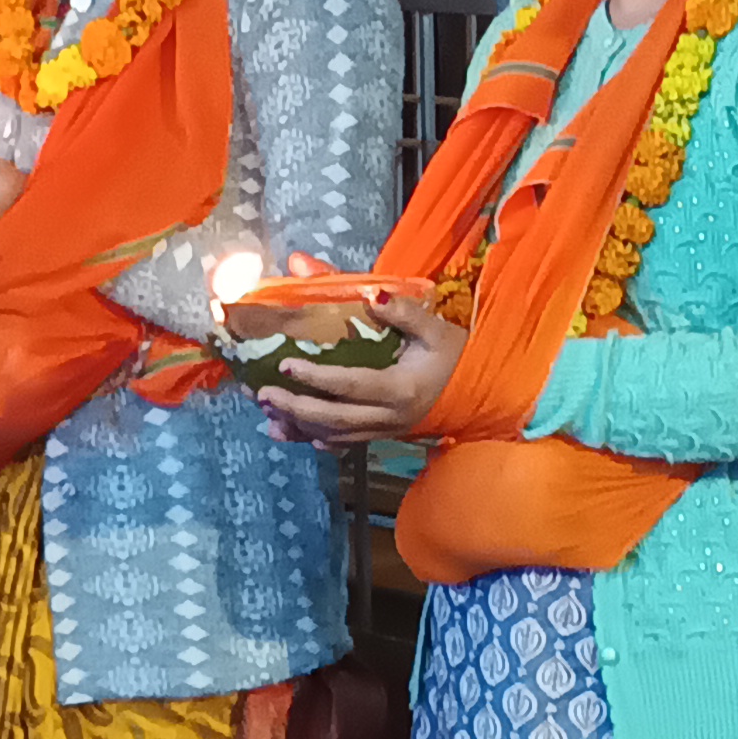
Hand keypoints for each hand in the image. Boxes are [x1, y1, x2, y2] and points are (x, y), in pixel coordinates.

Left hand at [254, 295, 462, 445]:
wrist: (475, 391)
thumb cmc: (453, 355)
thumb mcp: (435, 328)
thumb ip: (403, 311)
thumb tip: (371, 293)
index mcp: (400, 389)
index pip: (350, 385)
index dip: (316, 378)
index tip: (285, 366)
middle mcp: (388, 417)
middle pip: (334, 419)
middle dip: (295, 408)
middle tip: (262, 394)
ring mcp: (383, 431)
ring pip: (334, 436)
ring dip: (298, 427)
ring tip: (267, 414)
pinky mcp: (380, 436)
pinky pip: (342, 444)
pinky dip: (313, 440)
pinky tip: (289, 434)